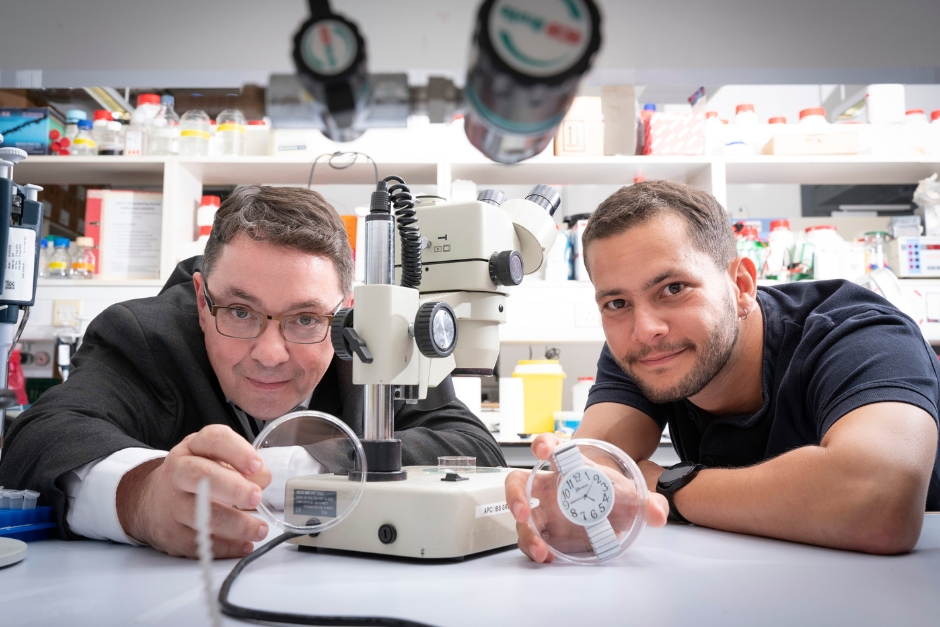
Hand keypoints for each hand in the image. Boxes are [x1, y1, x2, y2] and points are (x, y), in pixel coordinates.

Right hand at [116, 424, 272, 557]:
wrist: (151, 501)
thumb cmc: (194, 476)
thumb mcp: (215, 459)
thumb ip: (242, 465)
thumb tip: (264, 478)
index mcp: (192, 448)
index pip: (213, 440)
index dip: (237, 452)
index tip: (257, 466)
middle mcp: (177, 472)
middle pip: (201, 476)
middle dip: (233, 488)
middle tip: (256, 497)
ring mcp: (171, 505)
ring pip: (200, 515)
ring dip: (235, 525)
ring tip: (259, 529)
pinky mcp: (171, 535)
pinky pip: (199, 544)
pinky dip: (225, 547)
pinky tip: (244, 545)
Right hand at [505, 433, 668, 562]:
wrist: (612, 510)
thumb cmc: (613, 494)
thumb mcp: (633, 495)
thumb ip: (648, 501)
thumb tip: (659, 513)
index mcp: (569, 468)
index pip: (550, 448)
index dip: (543, 445)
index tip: (544, 450)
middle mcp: (550, 487)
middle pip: (519, 482)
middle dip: (515, 494)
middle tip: (523, 511)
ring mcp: (545, 510)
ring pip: (521, 516)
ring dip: (525, 531)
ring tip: (540, 549)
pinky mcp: (545, 531)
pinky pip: (530, 538)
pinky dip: (533, 547)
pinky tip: (546, 557)